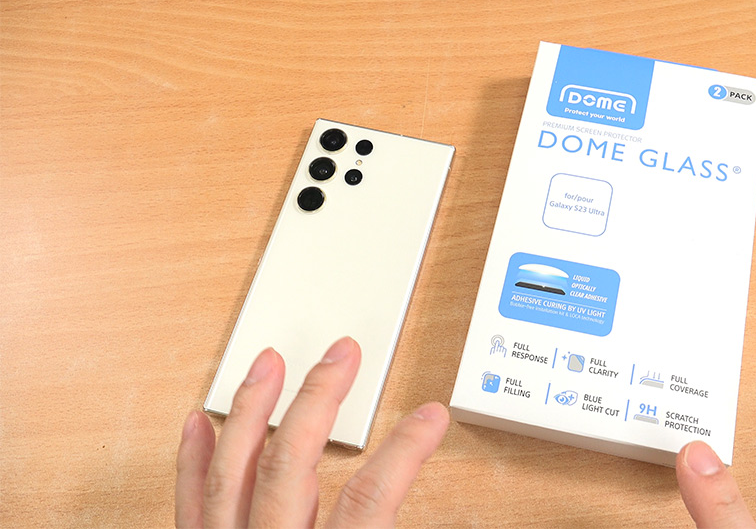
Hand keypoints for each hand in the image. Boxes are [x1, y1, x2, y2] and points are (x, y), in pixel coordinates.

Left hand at [175, 338, 449, 527]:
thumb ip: (390, 528)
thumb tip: (454, 515)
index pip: (369, 498)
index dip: (404, 451)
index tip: (429, 417)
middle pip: (291, 464)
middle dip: (318, 399)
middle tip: (342, 355)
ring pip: (232, 471)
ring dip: (251, 409)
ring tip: (267, 362)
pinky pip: (189, 504)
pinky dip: (191, 461)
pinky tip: (199, 423)